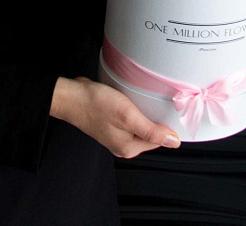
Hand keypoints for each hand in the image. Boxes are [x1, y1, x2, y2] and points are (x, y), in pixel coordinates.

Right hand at [50, 76, 180, 157]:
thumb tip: (173, 143)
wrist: (71, 96)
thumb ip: (151, 131)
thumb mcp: (127, 116)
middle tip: (153, 100)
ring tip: (142, 98)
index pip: (158, 139)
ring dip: (144, 112)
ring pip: (140, 125)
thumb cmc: (96, 105)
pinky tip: (131, 99)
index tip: (167, 109)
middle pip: (150, 133)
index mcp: (128, 148)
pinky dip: (134, 109)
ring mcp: (116, 135)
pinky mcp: (111, 124)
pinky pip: (130, 119)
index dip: (165, 124)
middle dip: (154, 118)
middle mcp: (123, 145)